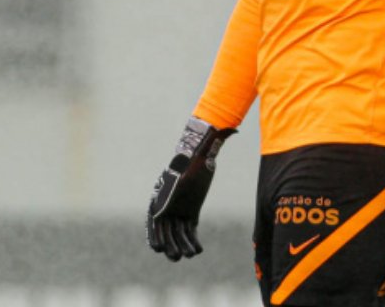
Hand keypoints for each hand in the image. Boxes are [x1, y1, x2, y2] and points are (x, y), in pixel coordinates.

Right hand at [147, 117, 235, 260]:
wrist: (198, 156)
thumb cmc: (196, 156)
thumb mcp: (201, 153)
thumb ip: (212, 141)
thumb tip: (230, 128)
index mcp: (164, 194)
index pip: (154, 218)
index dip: (154, 234)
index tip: (157, 248)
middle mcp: (168, 203)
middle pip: (165, 229)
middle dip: (169, 244)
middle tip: (175, 256)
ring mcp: (178, 209)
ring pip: (176, 233)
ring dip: (180, 245)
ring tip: (188, 255)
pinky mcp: (190, 213)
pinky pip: (188, 231)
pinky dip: (191, 241)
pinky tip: (197, 249)